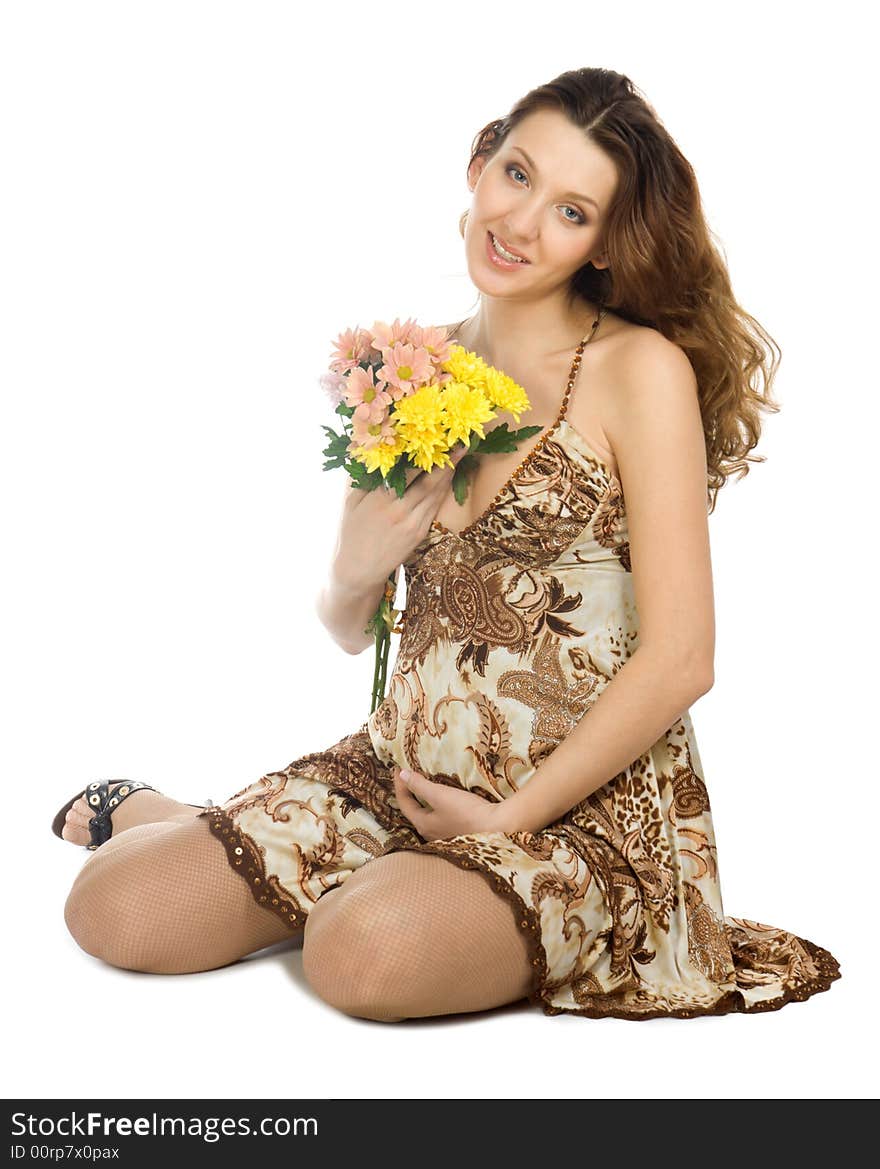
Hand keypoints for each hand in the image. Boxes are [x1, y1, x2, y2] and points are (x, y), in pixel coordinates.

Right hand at [332, 446, 468, 591]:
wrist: (357, 571)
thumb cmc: (350, 533)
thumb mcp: (349, 502)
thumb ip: (360, 475)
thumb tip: (364, 447)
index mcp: (379, 499)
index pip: (407, 471)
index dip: (423, 453)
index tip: (434, 435)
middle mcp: (398, 510)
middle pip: (429, 481)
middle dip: (447, 460)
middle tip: (461, 441)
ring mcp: (412, 524)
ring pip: (436, 494)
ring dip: (450, 474)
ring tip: (461, 454)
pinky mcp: (420, 534)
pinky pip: (435, 507)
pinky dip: (443, 491)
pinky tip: (449, 478)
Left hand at [392, 765, 503, 841]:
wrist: (496, 827)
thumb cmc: (466, 812)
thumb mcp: (440, 795)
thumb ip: (420, 785)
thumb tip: (402, 775)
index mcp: (423, 824)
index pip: (404, 803)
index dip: (400, 785)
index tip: (398, 769)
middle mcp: (430, 833)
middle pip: (413, 810)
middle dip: (409, 793)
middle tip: (406, 776)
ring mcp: (443, 834)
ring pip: (426, 814)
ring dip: (422, 799)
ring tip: (422, 785)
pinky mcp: (456, 831)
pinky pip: (438, 816)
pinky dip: (433, 804)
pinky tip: (441, 800)